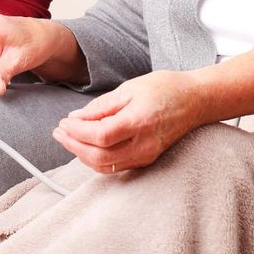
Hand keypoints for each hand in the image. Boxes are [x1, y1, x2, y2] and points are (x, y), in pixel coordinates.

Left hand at [52, 70, 205, 172]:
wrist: (194, 100)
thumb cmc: (165, 88)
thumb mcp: (130, 87)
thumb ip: (102, 105)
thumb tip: (76, 118)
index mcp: (138, 122)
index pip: (99, 136)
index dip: (77, 132)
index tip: (63, 123)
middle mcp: (143, 144)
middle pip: (99, 157)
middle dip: (73, 146)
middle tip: (59, 132)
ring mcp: (146, 155)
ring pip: (105, 166)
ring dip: (82, 154)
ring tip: (68, 138)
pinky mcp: (146, 159)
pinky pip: (115, 165)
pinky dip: (96, 158)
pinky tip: (87, 145)